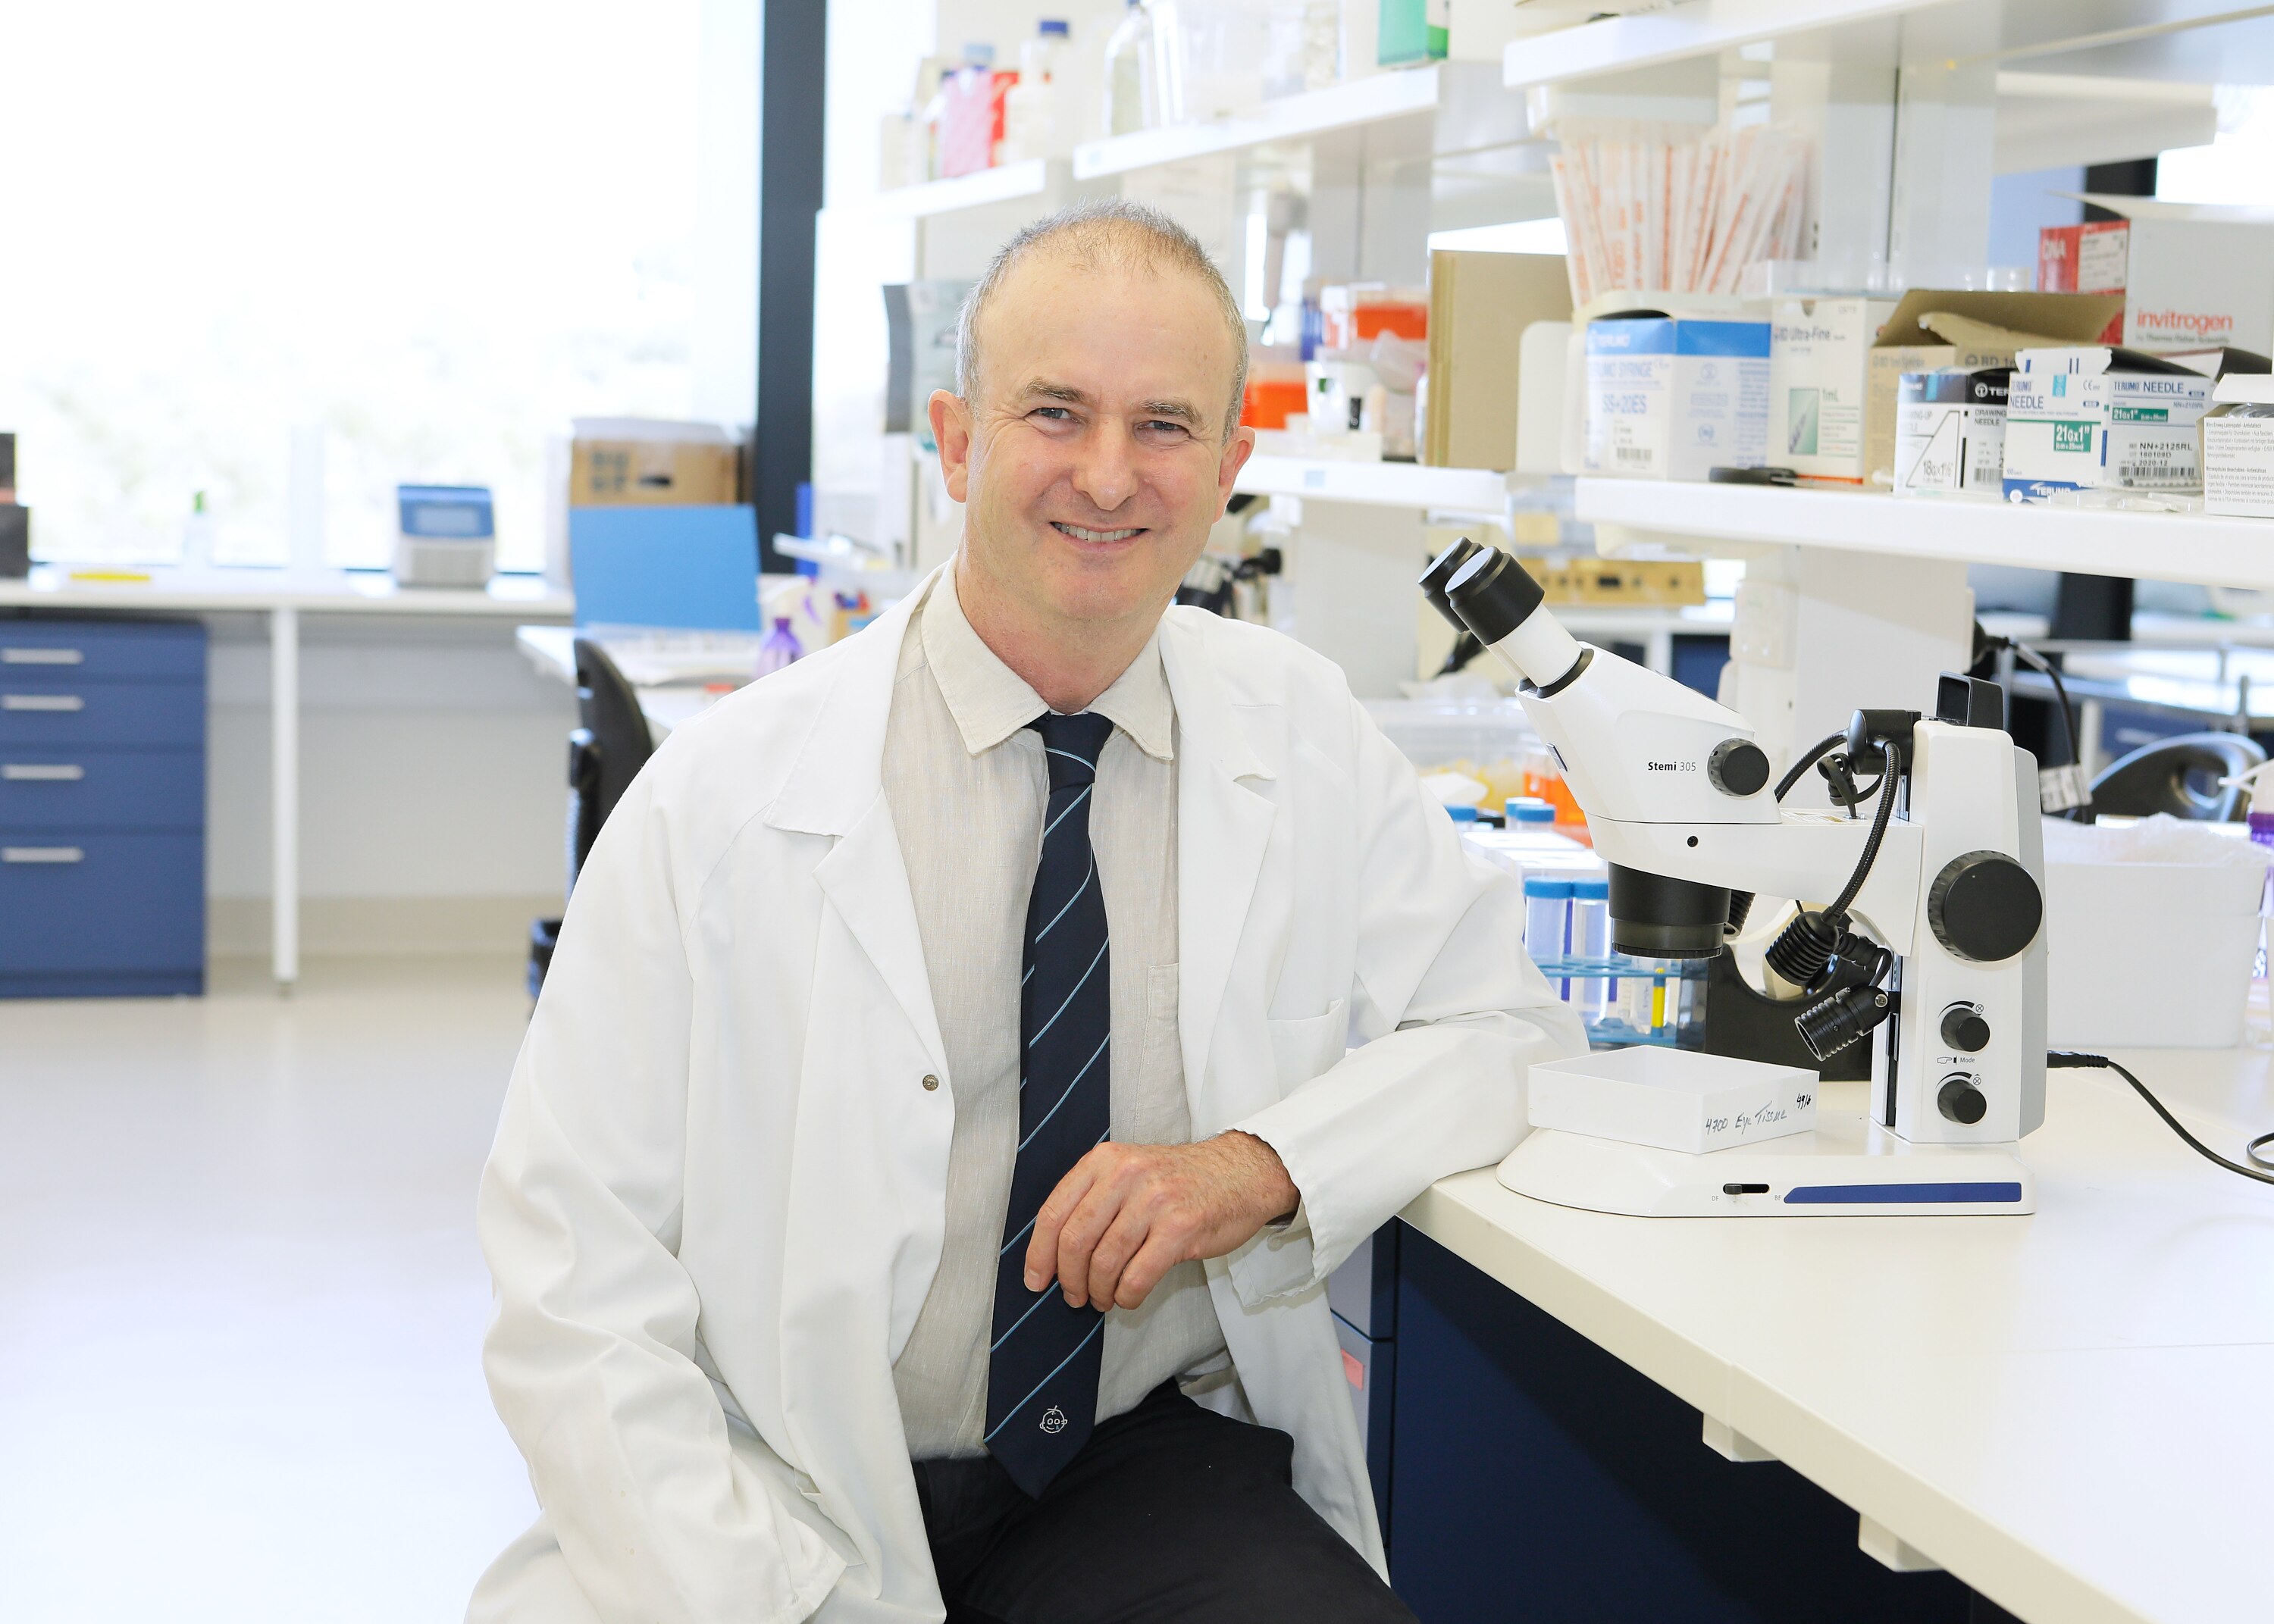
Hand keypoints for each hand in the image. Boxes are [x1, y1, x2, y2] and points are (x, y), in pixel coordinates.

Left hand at [1023, 1132, 1299, 1311]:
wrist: (1242, 1172)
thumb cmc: (1180, 1180)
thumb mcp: (1129, 1170)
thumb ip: (1093, 1198)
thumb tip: (1054, 1252)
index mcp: (1104, 1160)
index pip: (1054, 1212)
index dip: (1038, 1254)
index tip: (1036, 1281)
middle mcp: (1126, 1174)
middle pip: (1075, 1241)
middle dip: (1068, 1279)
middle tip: (1074, 1297)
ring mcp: (1154, 1200)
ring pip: (1105, 1262)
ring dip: (1098, 1291)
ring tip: (1103, 1299)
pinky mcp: (1181, 1228)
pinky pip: (1137, 1277)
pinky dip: (1126, 1297)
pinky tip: (1127, 1298)